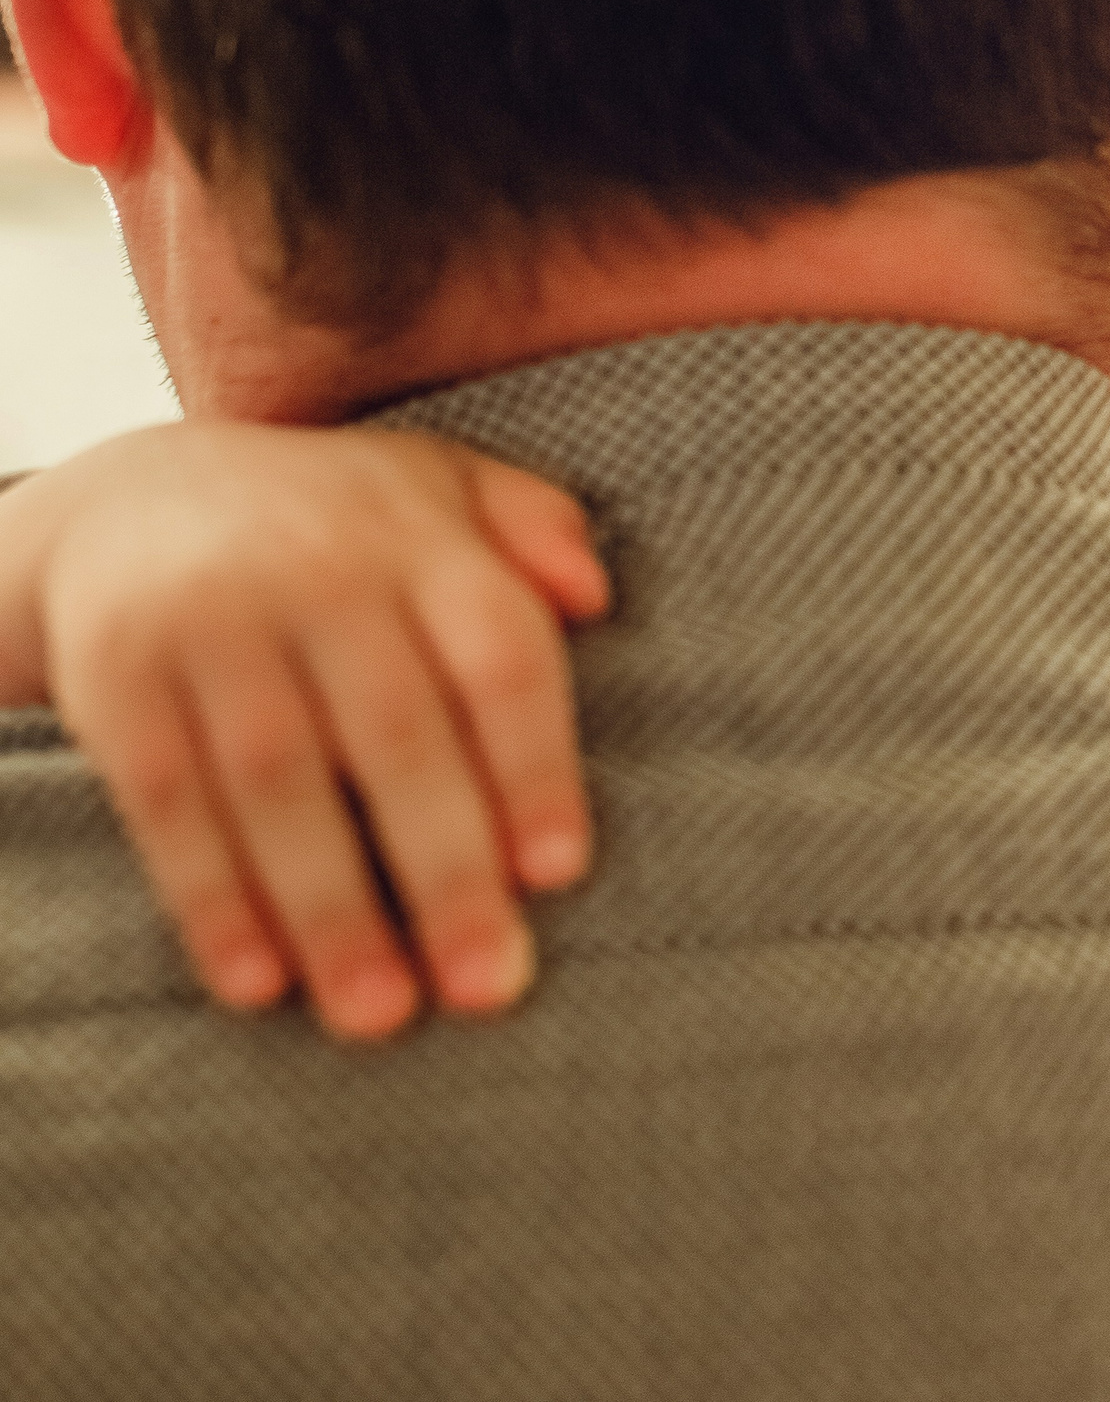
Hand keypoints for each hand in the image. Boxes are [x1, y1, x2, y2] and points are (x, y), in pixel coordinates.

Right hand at [0, 424, 610, 1040]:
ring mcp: (210, 623)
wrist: (132, 497)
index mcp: (420, 539)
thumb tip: (598, 597)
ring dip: (334, 911)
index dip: (532, 767)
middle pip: (395, 735)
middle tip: (489, 985)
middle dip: (447, 871)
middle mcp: (318, 574)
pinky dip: (213, 899)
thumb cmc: (342, 529)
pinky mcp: (116, 676)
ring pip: (280, 783)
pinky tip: (259, 982)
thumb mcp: (445, 490)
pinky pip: (166, 801)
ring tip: (383, 1015)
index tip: (558, 875)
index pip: (497, 657)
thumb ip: (537, 528)